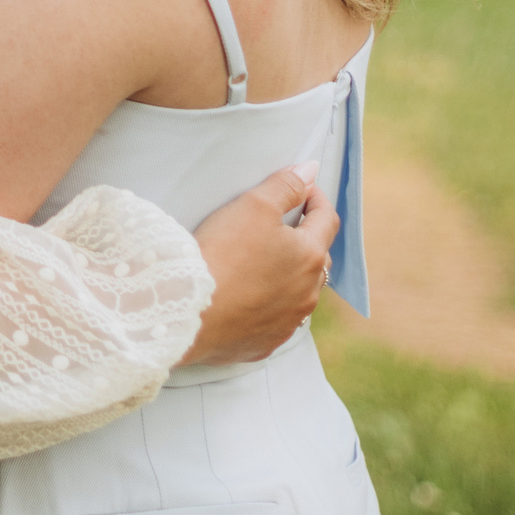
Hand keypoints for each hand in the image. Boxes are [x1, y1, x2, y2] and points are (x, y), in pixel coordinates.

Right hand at [182, 163, 340, 365]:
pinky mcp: (266, 343)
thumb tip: (311, 171)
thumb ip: (286, 186)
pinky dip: (268, 305)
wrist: (188, 312)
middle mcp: (308, 293)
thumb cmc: (223, 253)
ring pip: (299, 292)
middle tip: (283, 224)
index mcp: (310, 256)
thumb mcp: (253, 205)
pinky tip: (247, 297)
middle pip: (317, 257)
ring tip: (263, 262)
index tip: (304, 189)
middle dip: (305, 238)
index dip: (316, 198)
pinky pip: (276, 320)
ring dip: (289, 275)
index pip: (326, 219)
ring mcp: (288, 322)